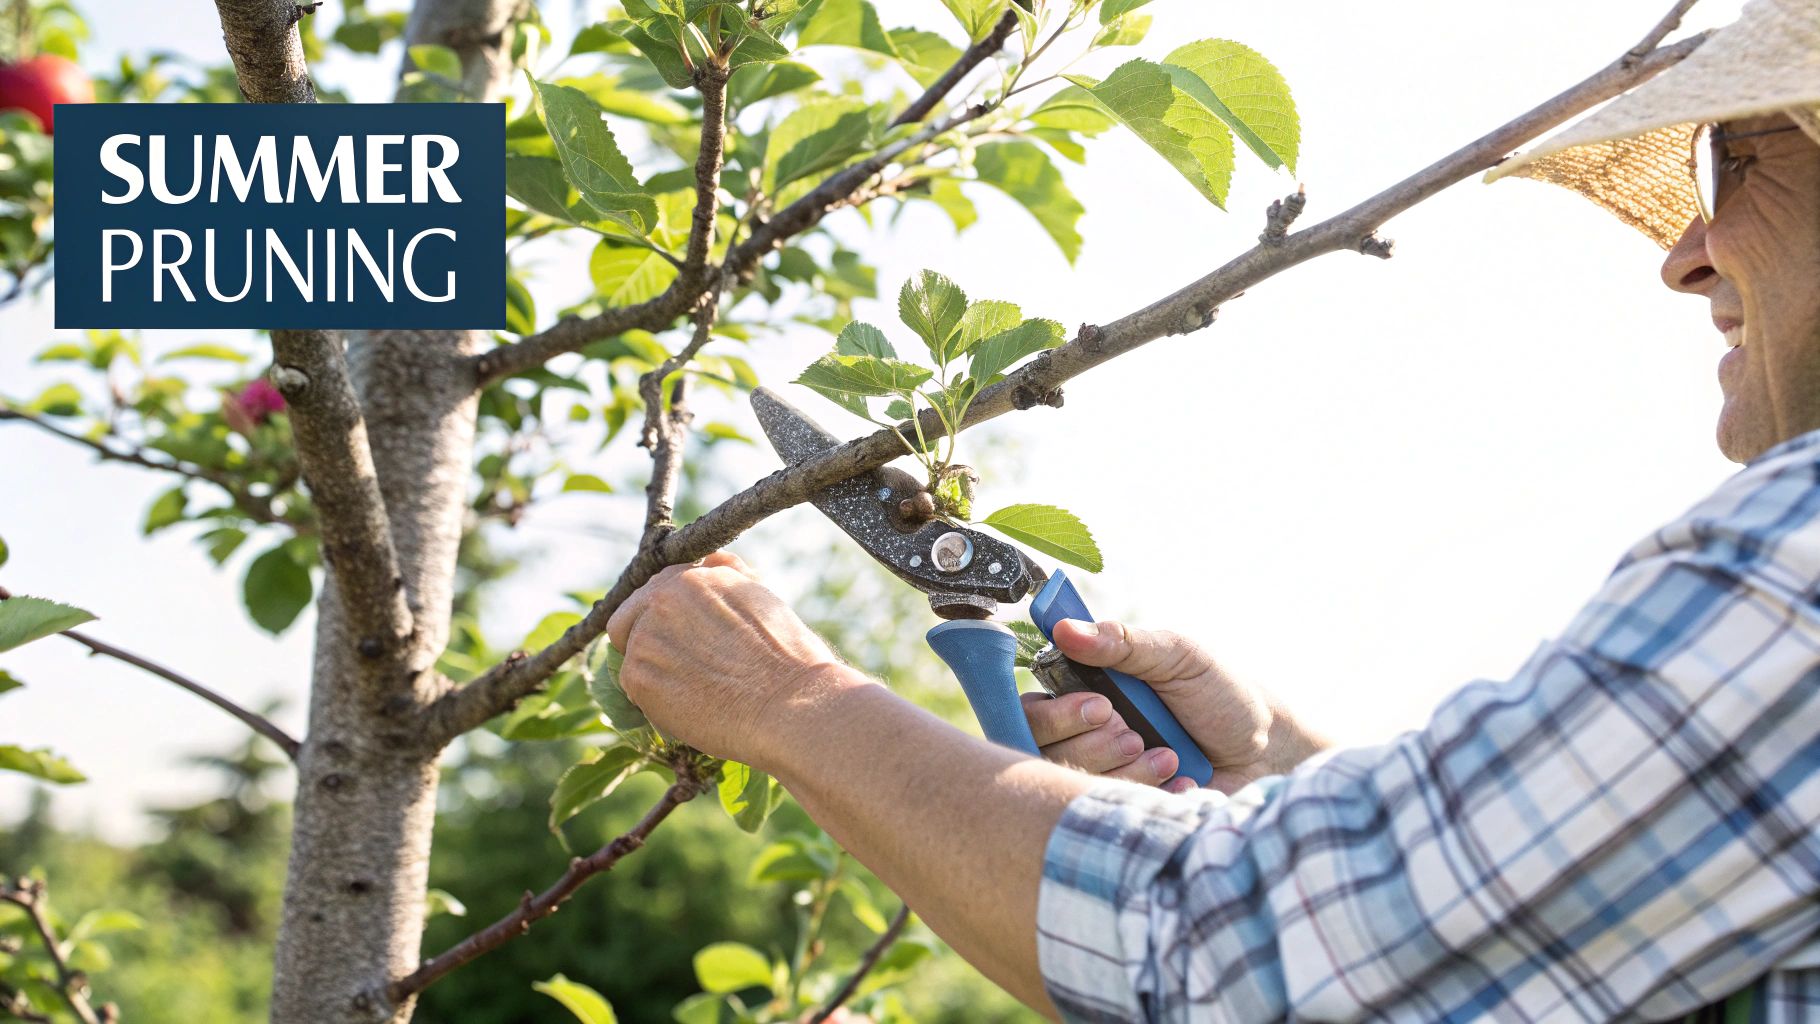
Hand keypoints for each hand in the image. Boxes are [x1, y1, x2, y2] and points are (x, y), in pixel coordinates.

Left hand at [606, 552, 857, 767]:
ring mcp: (646, 636)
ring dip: (654, 669)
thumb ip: (727, 575)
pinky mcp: (637, 676)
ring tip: (694, 689)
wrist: (789, 704)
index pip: (656, 590)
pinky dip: (653, 697)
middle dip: (648, 638)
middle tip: (680, 665)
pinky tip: (687, 705)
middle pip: (630, 616)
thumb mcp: (760, 597)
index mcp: (693, 576)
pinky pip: (632, 686)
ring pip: (632, 653)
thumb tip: (708, 562)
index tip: (683, 638)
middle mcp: (663, 597)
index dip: (668, 617)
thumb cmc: (786, 658)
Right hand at [1022, 619, 1328, 793]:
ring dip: (1123, 765)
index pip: (1035, 707)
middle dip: (1089, 740)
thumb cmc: (1225, 696)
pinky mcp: (1127, 808)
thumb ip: (1122, 643)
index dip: (1056, 712)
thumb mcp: (1178, 656)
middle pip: (1044, 749)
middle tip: (1130, 730)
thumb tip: (1065, 627)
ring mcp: (1106, 774)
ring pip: (1075, 780)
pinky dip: (1147, 788)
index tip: (1099, 705)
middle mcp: (1088, 735)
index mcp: (1090, 692)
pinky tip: (1180, 777)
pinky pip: (1110, 809)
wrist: (1271, 752)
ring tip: (1169, 754)